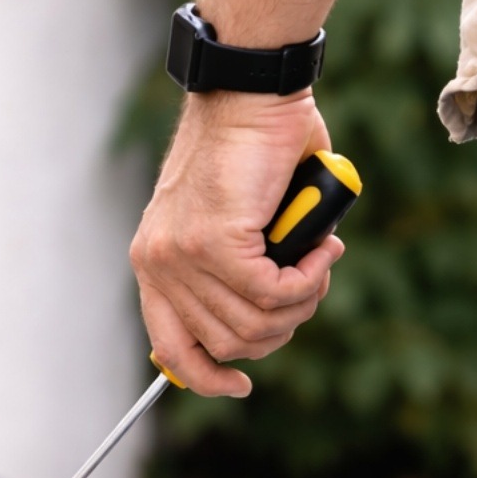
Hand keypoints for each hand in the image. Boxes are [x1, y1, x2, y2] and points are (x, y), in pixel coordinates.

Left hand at [130, 90, 344, 396]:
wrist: (251, 93)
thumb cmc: (255, 146)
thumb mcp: (239, 220)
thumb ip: (243, 267)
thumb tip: (272, 311)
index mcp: (156, 260)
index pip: (171, 348)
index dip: (208, 377)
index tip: (241, 384)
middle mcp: (159, 262)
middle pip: (229, 343)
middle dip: (282, 326)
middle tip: (311, 284)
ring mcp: (184, 254)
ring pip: (256, 321)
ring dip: (303, 299)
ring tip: (320, 259)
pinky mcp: (216, 241)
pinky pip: (272, 292)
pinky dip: (308, 279)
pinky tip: (321, 250)